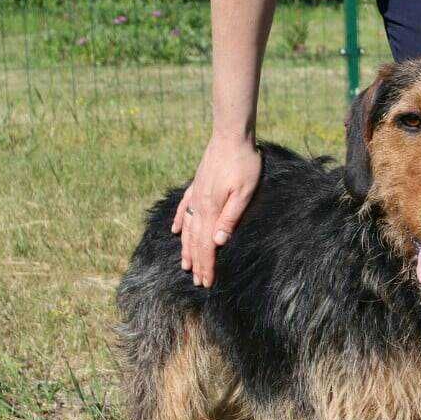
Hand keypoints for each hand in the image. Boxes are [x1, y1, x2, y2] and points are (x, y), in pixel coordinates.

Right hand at [171, 134, 261, 287]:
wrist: (231, 137)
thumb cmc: (244, 164)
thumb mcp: (245, 192)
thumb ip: (231, 217)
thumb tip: (218, 242)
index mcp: (212, 210)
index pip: (207, 245)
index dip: (207, 265)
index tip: (206, 282)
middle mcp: (199, 205)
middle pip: (195, 240)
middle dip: (197, 263)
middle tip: (198, 282)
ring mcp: (196, 195)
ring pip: (187, 228)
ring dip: (186, 248)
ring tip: (185, 265)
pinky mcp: (196, 185)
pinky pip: (183, 208)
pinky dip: (179, 221)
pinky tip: (175, 231)